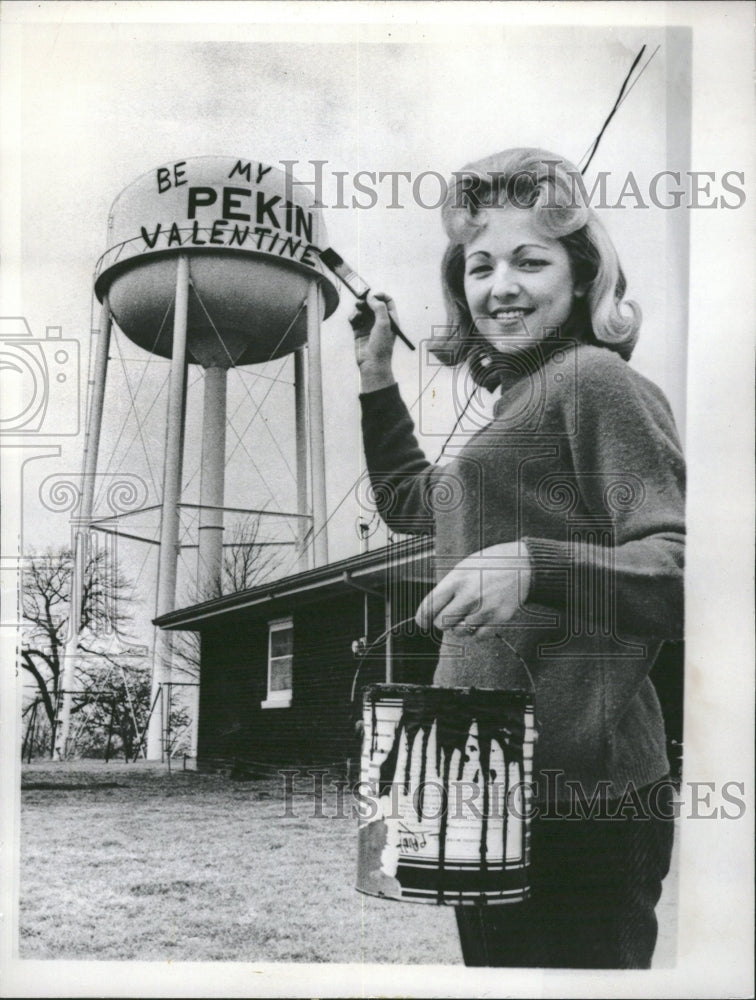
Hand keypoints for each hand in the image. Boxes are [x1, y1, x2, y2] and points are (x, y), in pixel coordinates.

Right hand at [350, 291, 399, 390]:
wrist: (372, 364)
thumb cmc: (382, 346)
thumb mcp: (384, 324)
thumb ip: (379, 308)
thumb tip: (371, 297)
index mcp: (390, 319)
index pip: (387, 301)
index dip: (380, 296)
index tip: (373, 295)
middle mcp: (380, 321)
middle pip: (372, 304)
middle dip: (366, 301)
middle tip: (361, 302)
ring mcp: (369, 326)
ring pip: (362, 310)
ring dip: (358, 309)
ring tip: (357, 314)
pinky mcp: (359, 331)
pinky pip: (354, 319)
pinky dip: (353, 317)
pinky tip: (354, 320)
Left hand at [415, 542, 531, 638]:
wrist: (522, 565)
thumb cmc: (487, 566)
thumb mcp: (462, 569)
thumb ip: (446, 590)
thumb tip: (428, 615)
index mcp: (456, 580)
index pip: (429, 607)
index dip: (422, 618)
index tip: (422, 622)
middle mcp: (469, 595)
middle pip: (441, 623)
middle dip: (442, 621)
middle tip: (450, 614)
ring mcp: (485, 608)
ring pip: (459, 632)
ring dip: (459, 627)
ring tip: (467, 613)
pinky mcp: (499, 618)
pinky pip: (478, 637)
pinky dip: (475, 632)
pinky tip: (479, 619)